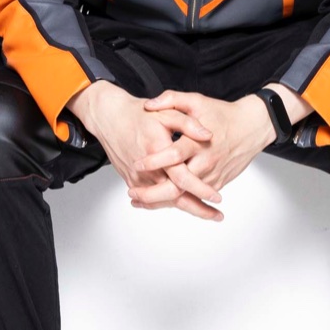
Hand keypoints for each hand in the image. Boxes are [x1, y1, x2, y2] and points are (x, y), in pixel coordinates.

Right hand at [66, 80, 218, 219]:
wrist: (110, 119)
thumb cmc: (139, 115)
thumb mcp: (166, 113)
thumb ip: (188, 124)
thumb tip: (208, 135)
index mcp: (158, 151)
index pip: (183, 178)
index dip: (201, 189)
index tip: (217, 197)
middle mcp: (148, 170)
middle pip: (176, 197)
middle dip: (198, 209)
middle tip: (218, 216)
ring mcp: (138, 178)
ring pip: (165, 201)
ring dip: (187, 209)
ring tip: (208, 214)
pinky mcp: (132, 181)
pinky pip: (153, 199)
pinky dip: (170, 204)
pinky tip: (186, 206)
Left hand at [137, 90, 278, 196]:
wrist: (252, 127)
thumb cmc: (222, 114)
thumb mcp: (197, 101)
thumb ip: (171, 99)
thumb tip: (148, 105)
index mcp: (198, 141)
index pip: (175, 155)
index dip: (155, 161)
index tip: (137, 164)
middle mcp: (205, 161)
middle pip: (178, 184)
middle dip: (154, 193)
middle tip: (133, 192)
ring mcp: (212, 175)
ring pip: (185, 195)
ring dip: (162, 201)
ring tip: (139, 200)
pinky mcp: (217, 183)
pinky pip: (195, 197)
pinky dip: (177, 201)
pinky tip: (159, 201)